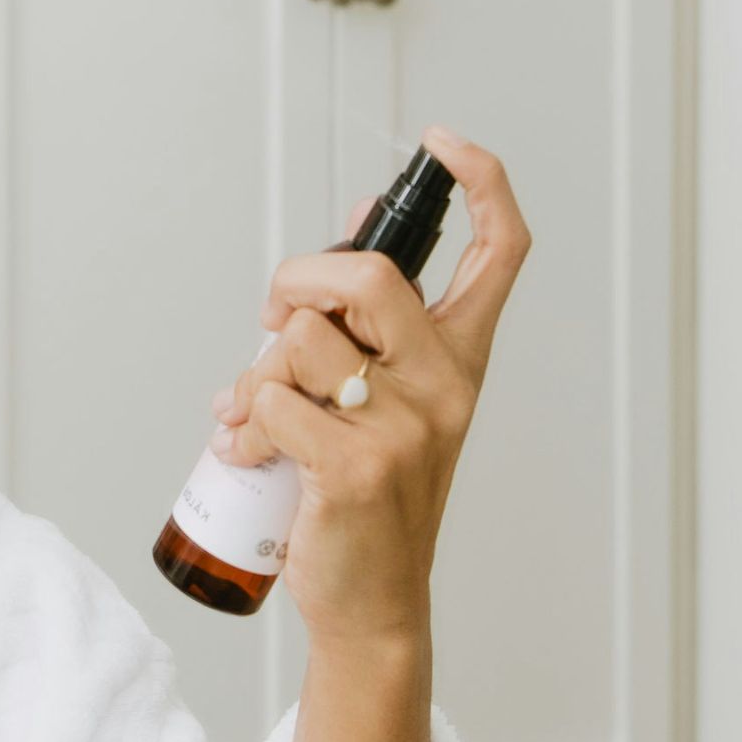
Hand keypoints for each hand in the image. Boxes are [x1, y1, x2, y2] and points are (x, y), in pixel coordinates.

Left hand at [206, 125, 532, 645]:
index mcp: (458, 357)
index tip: (444, 143)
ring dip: (257, 373)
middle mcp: (444, 383)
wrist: (370, 599)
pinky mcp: (355, 465)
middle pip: (367, 275)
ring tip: (259, 415)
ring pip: (299, 340)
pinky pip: (269, 401)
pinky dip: (242, 423)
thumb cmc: (366, 491)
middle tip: (275, 323)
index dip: (480, 185)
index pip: (499, 253)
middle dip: (297, 281)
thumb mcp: (383, 397)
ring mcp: (405, 425)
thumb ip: (363, 321)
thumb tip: (348, 224)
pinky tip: (251, 452)